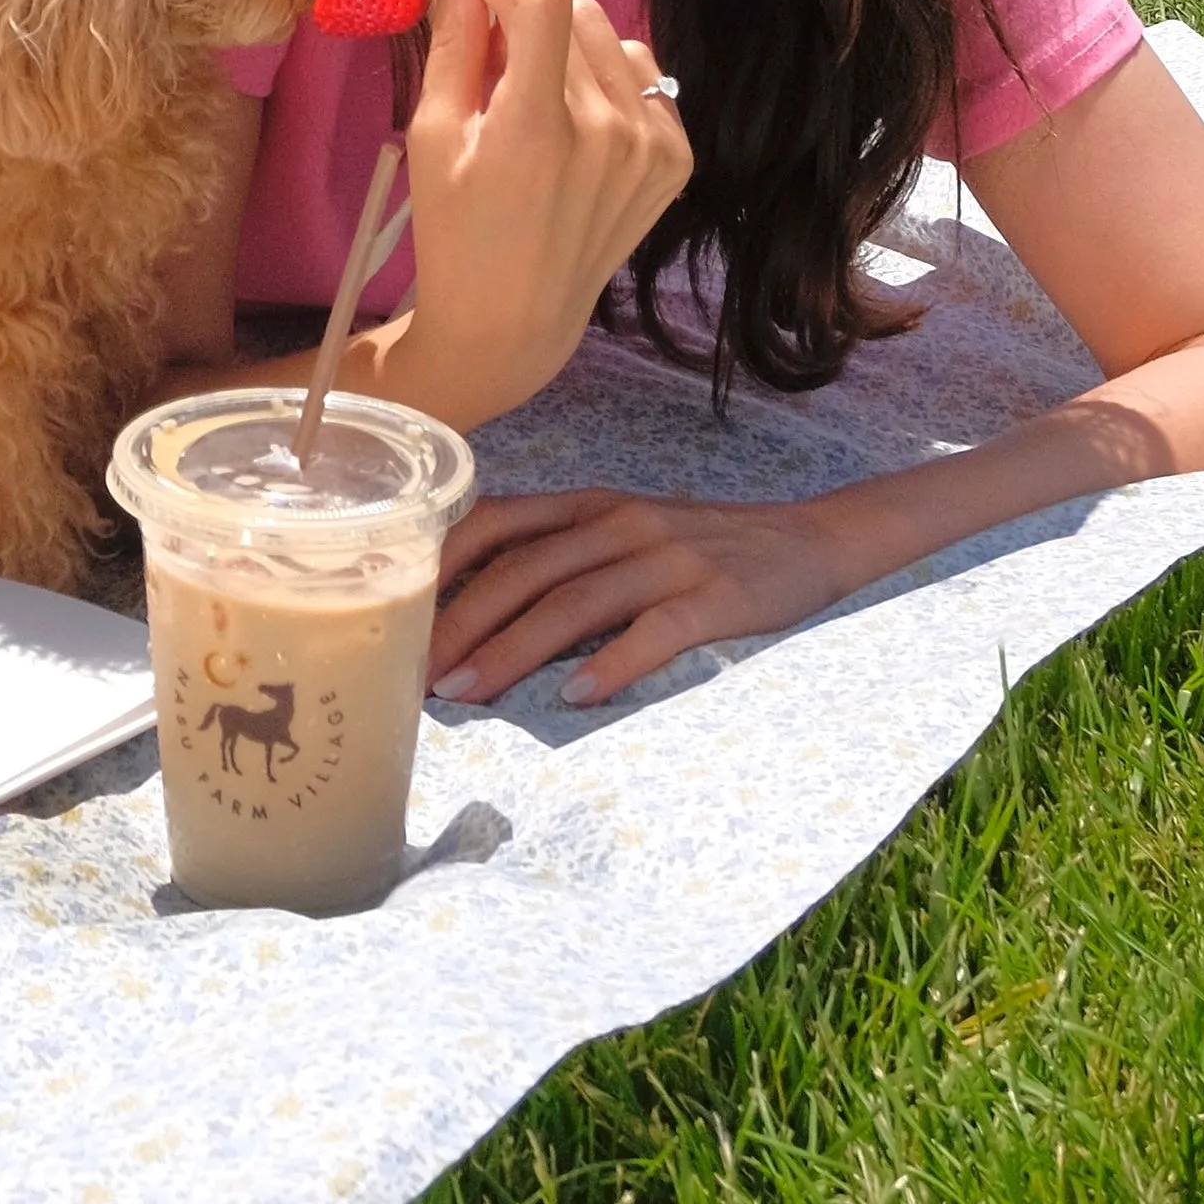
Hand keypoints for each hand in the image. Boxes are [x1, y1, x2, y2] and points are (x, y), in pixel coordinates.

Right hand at [384, 0, 691, 424]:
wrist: (514, 321)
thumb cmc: (454, 231)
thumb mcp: (432, 138)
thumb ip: (451, 43)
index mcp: (536, 128)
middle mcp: (607, 132)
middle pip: (566, 7)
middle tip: (475, 0)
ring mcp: (650, 148)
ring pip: (604, 32)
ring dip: (558, 28)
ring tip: (521, 70)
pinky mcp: (674, 161)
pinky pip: (643, 72)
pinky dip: (604, 67)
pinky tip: (571, 100)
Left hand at [428, 487, 858, 706]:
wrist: (809, 539)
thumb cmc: (696, 547)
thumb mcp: (620, 533)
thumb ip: (558, 556)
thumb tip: (471, 612)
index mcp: (587, 506)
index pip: (494, 523)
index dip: (440, 567)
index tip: (393, 614)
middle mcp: (618, 523)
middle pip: (522, 572)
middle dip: (461, 624)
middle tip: (415, 677)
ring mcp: (667, 559)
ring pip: (573, 604)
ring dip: (513, 651)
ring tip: (468, 693)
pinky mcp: (716, 598)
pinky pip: (654, 633)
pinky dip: (612, 665)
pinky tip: (575, 698)